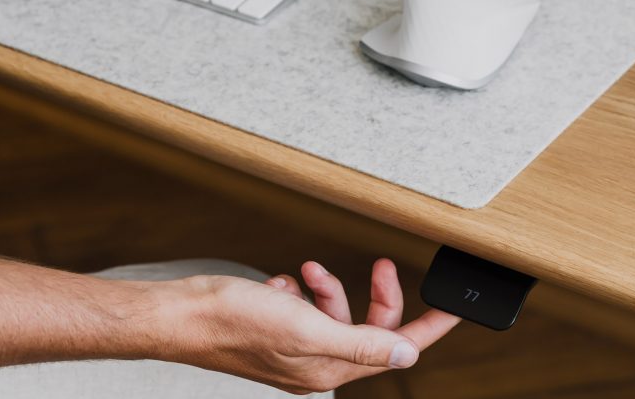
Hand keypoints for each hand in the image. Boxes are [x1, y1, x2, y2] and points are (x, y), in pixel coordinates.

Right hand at [152, 259, 459, 393]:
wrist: (182, 313)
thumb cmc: (234, 322)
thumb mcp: (307, 328)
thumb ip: (361, 343)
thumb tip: (406, 357)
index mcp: (328, 368)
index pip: (397, 349)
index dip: (429, 327)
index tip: (453, 309)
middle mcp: (315, 362)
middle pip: (369, 328)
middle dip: (376, 294)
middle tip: (383, 264)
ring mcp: (295, 347)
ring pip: (336, 313)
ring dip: (329, 287)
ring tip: (308, 272)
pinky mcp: (277, 330)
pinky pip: (307, 307)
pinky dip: (300, 290)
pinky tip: (281, 284)